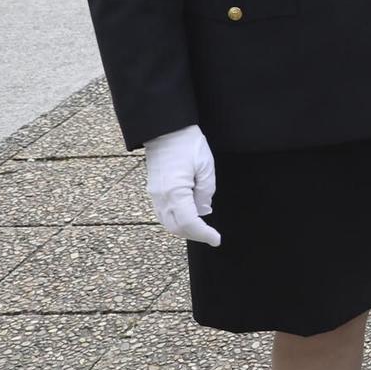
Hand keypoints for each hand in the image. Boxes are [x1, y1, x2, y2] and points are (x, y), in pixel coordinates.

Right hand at [143, 125, 220, 245]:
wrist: (166, 130)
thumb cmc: (188, 144)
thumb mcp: (206, 167)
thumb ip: (206, 192)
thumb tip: (203, 210)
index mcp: (175, 192)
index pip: (190, 223)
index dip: (204, 234)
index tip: (217, 239)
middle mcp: (161, 197)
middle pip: (176, 228)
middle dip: (195, 235)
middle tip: (211, 235)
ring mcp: (155, 194)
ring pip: (167, 223)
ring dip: (184, 230)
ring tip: (201, 228)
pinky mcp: (153, 190)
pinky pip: (163, 213)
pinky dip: (175, 220)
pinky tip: (188, 217)